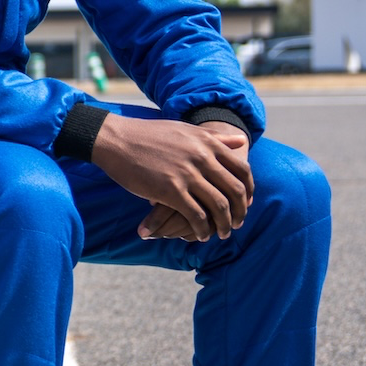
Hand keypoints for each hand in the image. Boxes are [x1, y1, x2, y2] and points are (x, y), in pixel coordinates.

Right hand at [90, 116, 252, 241]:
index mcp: (208, 144)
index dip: (248, 191)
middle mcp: (202, 158)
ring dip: (223, 224)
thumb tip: (241, 140)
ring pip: (218, 206)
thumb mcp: (186, 130)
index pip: (242, 171)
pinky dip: (202, 229)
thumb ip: (215, 137)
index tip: (245, 203)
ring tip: (222, 233)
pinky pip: (196, 216)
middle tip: (236, 224)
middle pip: (235, 191)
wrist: (117, 139)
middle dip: (240, 212)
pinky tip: (200, 235)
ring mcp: (187, 174)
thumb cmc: (149, 135)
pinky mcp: (170, 190)